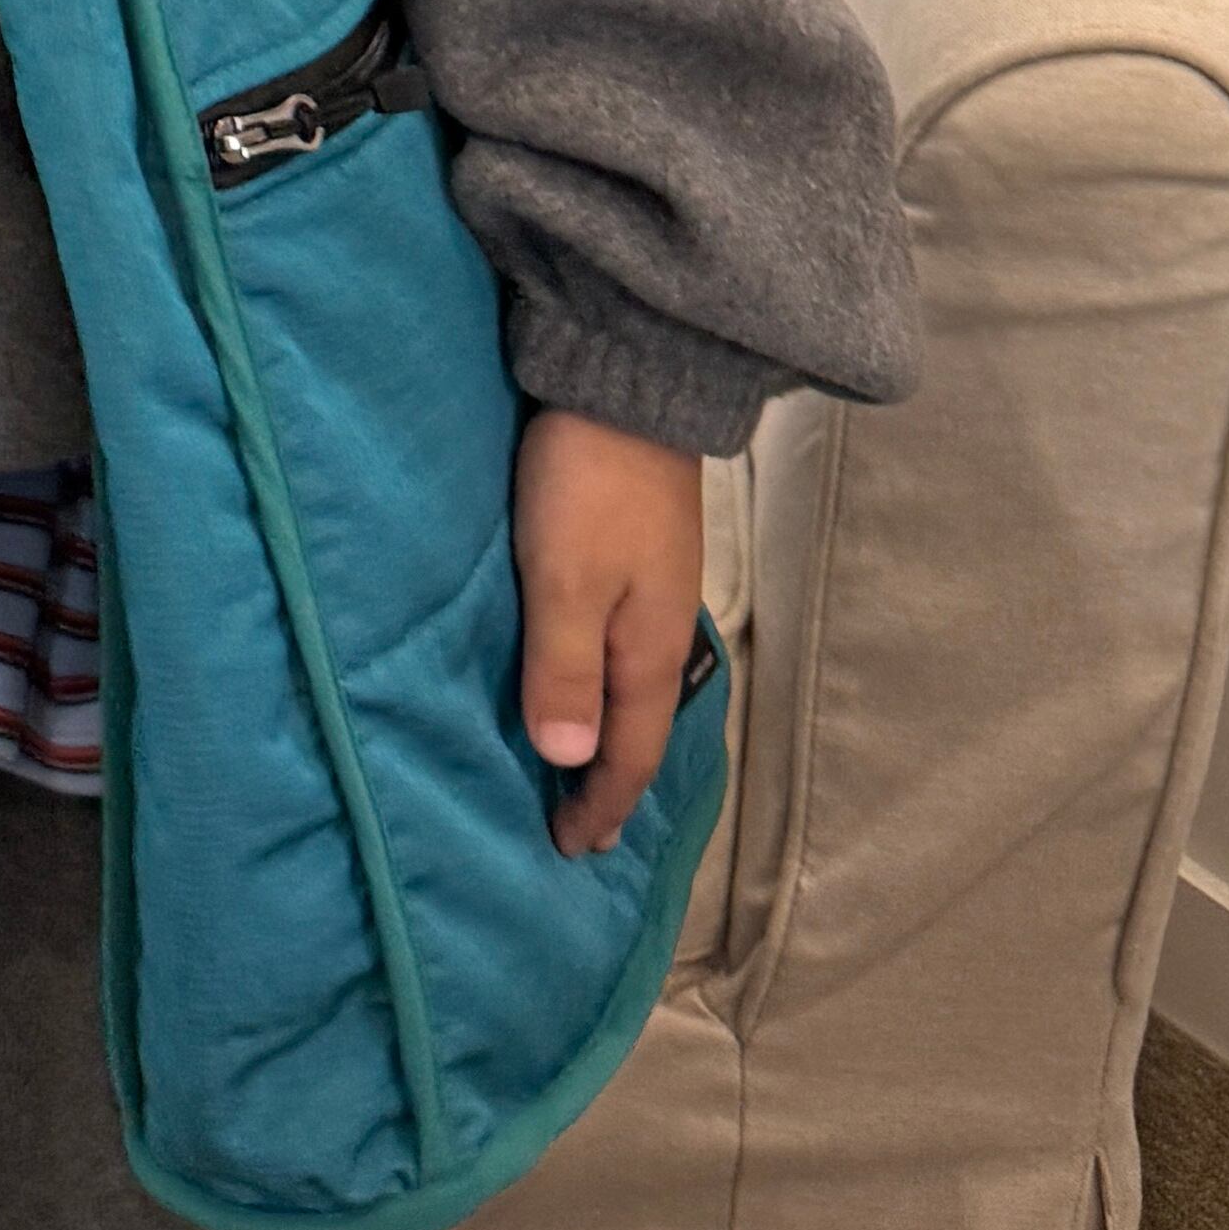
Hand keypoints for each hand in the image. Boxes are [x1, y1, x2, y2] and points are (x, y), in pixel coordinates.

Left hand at [512, 405, 707, 857]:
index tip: (567, 848)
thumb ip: (564, 669)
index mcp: (650, 650)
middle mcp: (664, 629)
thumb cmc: (588, 486)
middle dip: (611, 780)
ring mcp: (656, 588)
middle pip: (640, 726)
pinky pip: (625, 645)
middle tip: (578, 823)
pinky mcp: (640, 552)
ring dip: (608, 730)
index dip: (600, 805)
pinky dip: (604, 682)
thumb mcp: (564, 581)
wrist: (631, 381)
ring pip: (634, 684)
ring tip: (579, 762)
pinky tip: (585, 674)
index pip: (627, 754)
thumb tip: (567, 763)